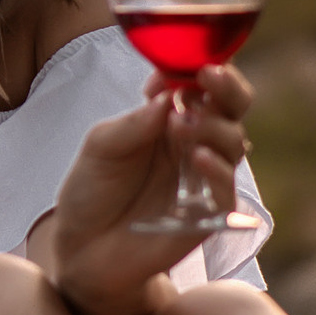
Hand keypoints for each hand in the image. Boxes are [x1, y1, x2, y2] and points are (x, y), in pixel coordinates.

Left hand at [47, 63, 251, 314]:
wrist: (83, 250)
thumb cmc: (92, 192)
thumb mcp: (100, 148)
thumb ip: (132, 123)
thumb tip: (165, 97)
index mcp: (169, 119)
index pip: (200, 85)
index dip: (200, 70)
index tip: (188, 64)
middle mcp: (193, 143)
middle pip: (230, 107)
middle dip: (226, 88)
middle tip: (208, 76)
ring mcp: (205, 177)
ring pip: (233, 142)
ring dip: (213, 127)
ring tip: (183, 123)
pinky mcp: (209, 213)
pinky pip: (225, 188)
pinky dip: (215, 169)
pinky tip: (199, 157)